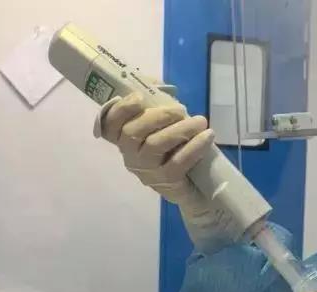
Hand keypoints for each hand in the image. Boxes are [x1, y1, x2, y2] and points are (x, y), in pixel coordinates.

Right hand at [94, 92, 214, 205]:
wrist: (192, 183)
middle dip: (158, 116)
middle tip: (181, 109)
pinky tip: (207, 136)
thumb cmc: (172, 145)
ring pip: (155, 145)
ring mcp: (146, 170)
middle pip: (132, 133)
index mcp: (122, 138)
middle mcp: (129, 154)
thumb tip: (156, 84)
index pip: (109, 124)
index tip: (138, 97)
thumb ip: (155, 101)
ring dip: (179, 129)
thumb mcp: (161, 121)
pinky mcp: (165, 181)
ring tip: (200, 121)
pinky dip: (193, 147)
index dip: (120, 110)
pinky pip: (177, 162)